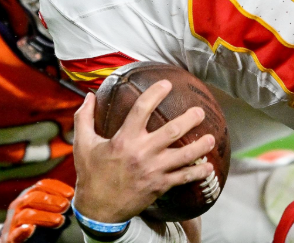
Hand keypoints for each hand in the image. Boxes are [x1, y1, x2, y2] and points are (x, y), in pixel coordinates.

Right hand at [0, 179, 74, 242]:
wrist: (18, 242)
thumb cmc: (38, 226)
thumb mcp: (48, 211)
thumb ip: (59, 204)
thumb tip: (79, 197)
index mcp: (29, 196)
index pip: (41, 186)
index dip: (56, 188)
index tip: (71, 194)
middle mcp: (19, 206)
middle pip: (33, 197)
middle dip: (50, 200)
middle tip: (66, 205)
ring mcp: (13, 222)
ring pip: (25, 215)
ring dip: (43, 216)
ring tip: (59, 220)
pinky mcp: (10, 238)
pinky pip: (14, 234)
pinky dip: (22, 231)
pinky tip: (30, 228)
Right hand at [71, 82, 215, 223]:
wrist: (98, 209)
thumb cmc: (91, 174)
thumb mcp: (82, 144)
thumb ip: (84, 117)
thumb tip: (89, 96)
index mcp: (124, 139)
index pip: (142, 108)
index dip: (156, 93)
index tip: (166, 84)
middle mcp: (142, 152)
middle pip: (173, 130)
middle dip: (190, 118)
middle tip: (199, 111)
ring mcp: (154, 170)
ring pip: (184, 155)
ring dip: (200, 146)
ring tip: (210, 138)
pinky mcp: (160, 185)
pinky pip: (184, 178)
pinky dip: (198, 172)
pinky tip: (208, 167)